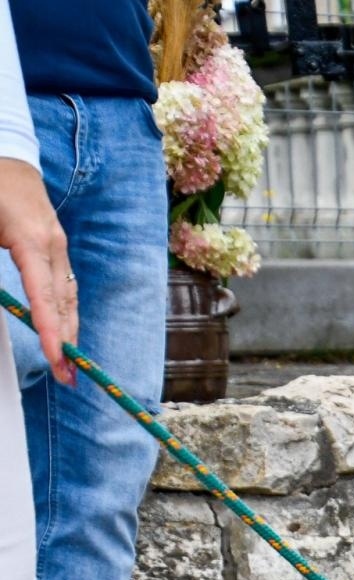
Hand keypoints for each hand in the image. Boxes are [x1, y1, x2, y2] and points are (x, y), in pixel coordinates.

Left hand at [0, 159, 76, 385]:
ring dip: (69, 332)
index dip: (49, 330)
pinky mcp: (55, 245)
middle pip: (63, 302)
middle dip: (65, 341)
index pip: (44, 295)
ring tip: (69, 363)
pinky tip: (63, 331)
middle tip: (67, 376)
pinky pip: (65, 287)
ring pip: (68, 297)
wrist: (5, 152)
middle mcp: (53, 246)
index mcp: (32, 240)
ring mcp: (58, 246)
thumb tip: (2, 299)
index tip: (55, 358)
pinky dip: (65, 313)